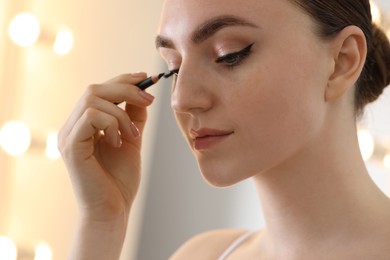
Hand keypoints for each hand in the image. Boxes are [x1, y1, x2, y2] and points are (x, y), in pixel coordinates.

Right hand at [58, 72, 153, 220]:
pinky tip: (119, 142)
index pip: (100, 90)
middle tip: (149, 99)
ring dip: (121, 112)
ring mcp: (69, 135)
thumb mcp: (131, 140)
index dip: (122, 79)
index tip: (146, 77)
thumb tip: (142, 93)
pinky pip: (90, 116)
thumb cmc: (120, 179)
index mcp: (86, 124)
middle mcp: (73, 126)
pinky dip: (111, 123)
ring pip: (93, 99)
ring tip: (133, 134)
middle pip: (95, 89)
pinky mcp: (71, 146)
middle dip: (126, 88)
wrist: (114, 209)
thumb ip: (133, 117)